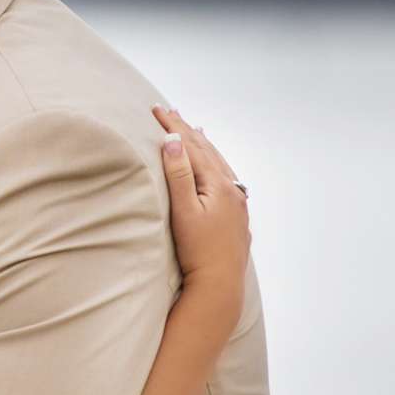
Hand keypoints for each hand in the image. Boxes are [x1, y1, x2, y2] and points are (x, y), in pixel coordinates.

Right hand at [154, 106, 249, 286]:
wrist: (220, 286)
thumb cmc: (197, 251)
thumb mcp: (183, 211)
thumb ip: (178, 175)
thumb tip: (172, 142)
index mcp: (219, 185)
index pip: (192, 147)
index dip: (173, 127)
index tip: (156, 109)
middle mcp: (232, 190)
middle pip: (208, 151)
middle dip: (187, 131)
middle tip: (171, 112)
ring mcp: (237, 204)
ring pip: (220, 164)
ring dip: (205, 146)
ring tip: (196, 130)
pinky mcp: (237, 218)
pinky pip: (227, 180)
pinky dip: (217, 166)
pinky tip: (217, 169)